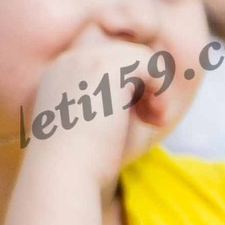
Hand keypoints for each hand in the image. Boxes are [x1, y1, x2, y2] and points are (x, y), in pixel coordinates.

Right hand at [27, 36, 176, 178]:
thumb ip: (125, 98)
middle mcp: (70, 60)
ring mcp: (85, 59)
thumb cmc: (87, 160)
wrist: (65, 172)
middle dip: (147, 85)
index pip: (110, 62)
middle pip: (127, 53)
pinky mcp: (105, 68)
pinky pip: (151, 63)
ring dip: (157, 88)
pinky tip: (153, 118)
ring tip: (151, 119)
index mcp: (63, 74)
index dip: (133, 86)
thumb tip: (158, 83)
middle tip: (148, 119)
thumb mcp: (104, 123)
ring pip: (141, 55)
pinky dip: (161, 90)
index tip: (137, 116)